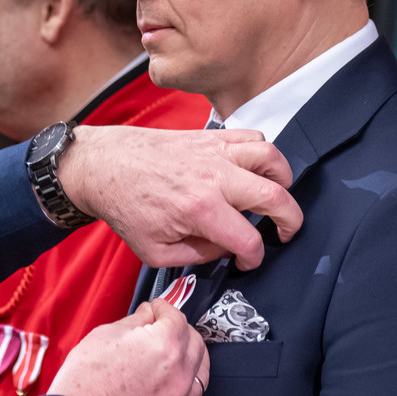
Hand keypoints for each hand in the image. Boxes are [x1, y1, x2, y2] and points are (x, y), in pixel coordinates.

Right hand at [48, 299, 208, 395]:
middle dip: (180, 330)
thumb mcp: (106, 336)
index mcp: (164, 346)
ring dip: (187, 358)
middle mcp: (179, 374)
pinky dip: (182, 387)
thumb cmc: (86, 383)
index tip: (156, 309)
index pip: (176, 317)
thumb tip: (148, 314)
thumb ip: (136, 321)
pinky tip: (165, 384)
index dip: (163, 308)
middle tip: (163, 328)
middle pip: (195, 342)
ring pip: (200, 371)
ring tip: (169, 356)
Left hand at [59, 126, 302, 270]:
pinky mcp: (210, 135)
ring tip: (275, 195)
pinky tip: (253, 170)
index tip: (247, 260)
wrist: (105, 165)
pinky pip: (252, 136)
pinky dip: (263, 153)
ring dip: (283, 179)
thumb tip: (223, 248)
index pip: (249, 239)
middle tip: (286, 232)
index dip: (254, 257)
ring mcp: (214, 151)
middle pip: (276, 196)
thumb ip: (197, 256)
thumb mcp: (155, 251)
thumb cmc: (126, 206)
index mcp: (200, 210)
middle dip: (291, 221)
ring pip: (271, 157)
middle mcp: (214, 177)